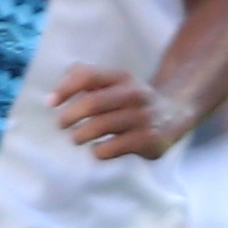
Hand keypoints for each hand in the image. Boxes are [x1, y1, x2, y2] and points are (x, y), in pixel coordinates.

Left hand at [50, 66, 195, 160]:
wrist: (175, 113)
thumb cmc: (132, 101)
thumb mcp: (115, 83)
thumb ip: (85, 80)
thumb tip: (54, 97)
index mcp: (122, 78)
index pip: (88, 77)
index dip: (65, 89)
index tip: (51, 103)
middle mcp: (134, 94)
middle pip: (92, 103)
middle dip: (70, 116)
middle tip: (61, 125)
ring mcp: (143, 118)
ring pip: (100, 126)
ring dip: (80, 135)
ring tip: (76, 139)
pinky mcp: (149, 140)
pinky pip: (113, 147)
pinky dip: (98, 151)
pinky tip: (97, 150)